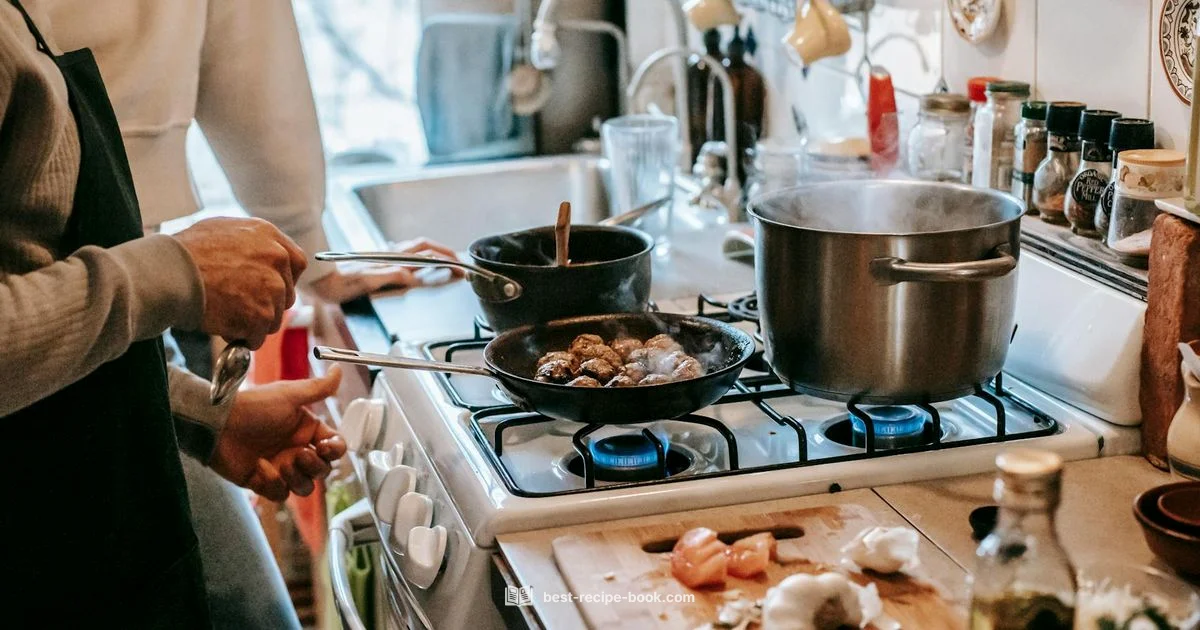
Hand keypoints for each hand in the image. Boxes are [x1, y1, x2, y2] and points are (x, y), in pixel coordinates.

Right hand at [173, 217, 307, 348]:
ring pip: (272, 318)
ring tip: (225, 314)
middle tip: (241, 306)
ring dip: (253, 323)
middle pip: (286, 294)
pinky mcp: (260, 314)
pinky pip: (257, 336)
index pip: (297, 263)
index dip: (285, 279)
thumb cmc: (186, 251)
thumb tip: (259, 255)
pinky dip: (242, 338)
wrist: (169, 271)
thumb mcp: (223, 230)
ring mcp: (271, 288)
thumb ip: (250, 243)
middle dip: (266, 304)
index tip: (272, 289)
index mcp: (269, 236)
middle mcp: (276, 259)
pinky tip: (223, 327)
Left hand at [209, 366, 346, 500]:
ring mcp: (281, 467)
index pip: (335, 447)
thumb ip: (318, 387)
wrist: (218, 425)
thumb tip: (338, 369)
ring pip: (305, 487)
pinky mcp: (263, 481)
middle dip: (314, 466)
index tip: (324, 447)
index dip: (335, 450)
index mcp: (306, 430)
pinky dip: (273, 484)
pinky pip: (280, 494)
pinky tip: (259, 467)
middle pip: (323, 470)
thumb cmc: (253, 407)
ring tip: (280, 465)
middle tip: (298, 455)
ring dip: (297, 479)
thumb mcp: (289, 395)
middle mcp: (297, 450)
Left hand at [308, 237, 463, 303]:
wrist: (319, 281)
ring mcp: (387, 259)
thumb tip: (409, 274)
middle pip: (426, 249)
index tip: (458, 267)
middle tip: (460, 266)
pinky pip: (409, 260)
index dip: (444, 257)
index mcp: (391, 260)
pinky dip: (423, 262)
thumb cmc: (338, 284)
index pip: (426, 252)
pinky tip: (424, 269)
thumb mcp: (363, 282)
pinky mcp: (382, 265)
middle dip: (446, 255)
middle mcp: (391, 257)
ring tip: (449, 267)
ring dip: (437, 257)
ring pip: (419, 253)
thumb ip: (386, 276)